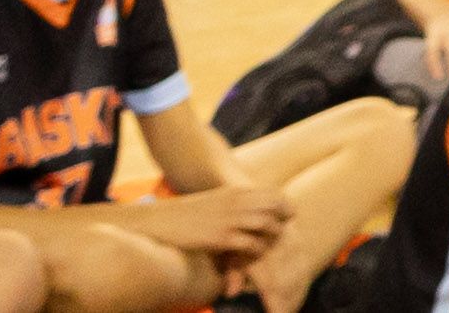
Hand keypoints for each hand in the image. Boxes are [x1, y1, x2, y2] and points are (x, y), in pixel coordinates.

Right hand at [141, 188, 289, 261]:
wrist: (161, 220)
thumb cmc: (187, 213)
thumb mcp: (217, 200)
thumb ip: (236, 202)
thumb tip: (254, 210)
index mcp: (236, 192)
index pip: (274, 193)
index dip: (285, 205)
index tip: (287, 217)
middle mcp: (236, 202)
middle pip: (276, 206)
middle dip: (284, 219)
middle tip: (283, 232)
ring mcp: (229, 220)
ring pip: (267, 224)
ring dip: (272, 236)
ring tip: (269, 245)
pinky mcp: (220, 238)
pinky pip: (250, 244)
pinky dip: (257, 251)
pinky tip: (252, 256)